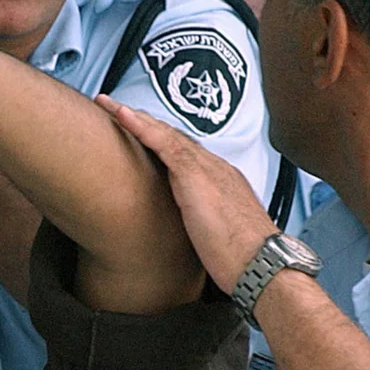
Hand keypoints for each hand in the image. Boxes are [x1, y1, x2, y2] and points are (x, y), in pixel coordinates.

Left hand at [95, 94, 277, 293]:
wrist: (261, 264)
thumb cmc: (242, 260)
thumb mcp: (217, 239)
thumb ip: (203, 228)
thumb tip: (191, 237)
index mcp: (220, 181)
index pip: (184, 154)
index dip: (159, 141)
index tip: (138, 135)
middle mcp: (214, 168)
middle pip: (173, 137)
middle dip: (144, 123)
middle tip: (113, 110)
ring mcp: (206, 168)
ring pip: (165, 134)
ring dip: (133, 117)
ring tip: (107, 105)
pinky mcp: (195, 175)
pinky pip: (163, 142)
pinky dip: (141, 127)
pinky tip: (121, 115)